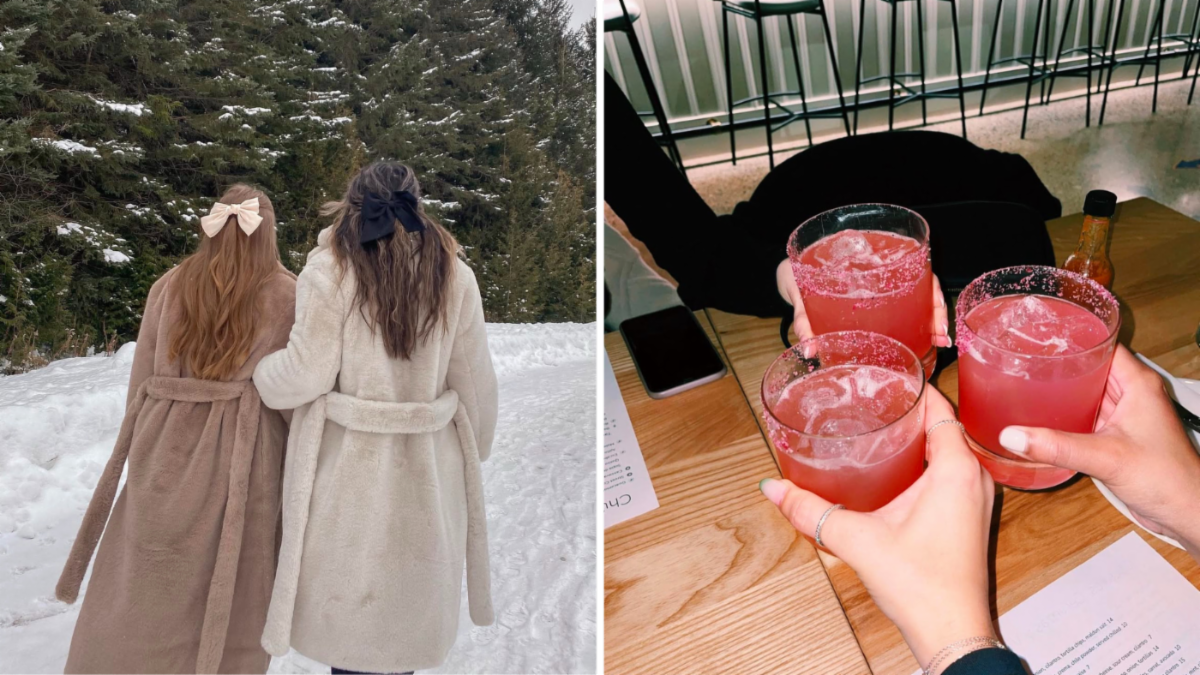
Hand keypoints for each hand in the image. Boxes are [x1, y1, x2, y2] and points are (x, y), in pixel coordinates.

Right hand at [760, 387, 995, 668]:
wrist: (950, 631)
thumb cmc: (921, 585)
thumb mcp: (856, 539)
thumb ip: (810, 511)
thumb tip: (774, 488)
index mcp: (956, 470)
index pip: (940, 406)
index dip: (912, 386)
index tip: (883, 375)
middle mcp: (975, 478)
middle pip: (944, 424)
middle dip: (910, 409)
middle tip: (871, 397)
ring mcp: (976, 499)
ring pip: (949, 449)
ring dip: (919, 436)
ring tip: (880, 425)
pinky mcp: (969, 517)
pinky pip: (951, 472)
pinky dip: (927, 461)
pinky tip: (895, 466)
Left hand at [775, 259, 951, 346]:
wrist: (787, 273)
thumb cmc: (796, 273)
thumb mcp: (799, 291)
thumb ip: (803, 317)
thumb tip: (810, 348)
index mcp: (864, 258)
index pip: (909, 267)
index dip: (929, 290)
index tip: (938, 311)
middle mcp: (877, 270)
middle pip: (918, 284)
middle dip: (935, 311)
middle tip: (941, 337)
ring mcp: (877, 285)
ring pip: (913, 298)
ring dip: (929, 320)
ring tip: (937, 342)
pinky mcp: (871, 302)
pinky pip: (897, 311)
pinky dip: (910, 326)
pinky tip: (918, 342)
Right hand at [998, 345, 1199, 560]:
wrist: (1185, 514)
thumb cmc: (1168, 479)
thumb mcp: (1106, 457)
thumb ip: (1058, 445)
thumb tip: (1013, 435)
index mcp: (1138, 384)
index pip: (1101, 345)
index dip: (1072, 338)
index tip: (1040, 337)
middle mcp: (1133, 394)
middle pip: (1090, 366)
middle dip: (1060, 365)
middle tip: (1022, 361)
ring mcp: (1125, 415)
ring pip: (1087, 391)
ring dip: (1062, 390)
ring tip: (1025, 384)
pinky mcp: (1117, 436)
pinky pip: (1087, 414)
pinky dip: (1066, 414)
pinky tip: (1043, 417)